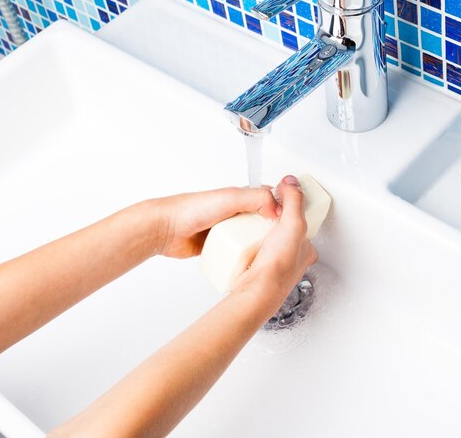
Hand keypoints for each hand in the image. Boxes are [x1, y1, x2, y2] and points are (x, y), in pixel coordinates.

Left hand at [154, 186, 278, 258]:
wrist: (166, 229)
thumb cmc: (190, 209)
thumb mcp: (229, 198)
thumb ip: (255, 198)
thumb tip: (278, 206)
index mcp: (239, 198)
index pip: (268, 200)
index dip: (282, 208)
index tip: (294, 220)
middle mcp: (234, 213)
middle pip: (262, 222)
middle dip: (273, 232)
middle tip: (282, 243)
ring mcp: (226, 230)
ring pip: (250, 239)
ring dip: (258, 246)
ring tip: (269, 256)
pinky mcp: (219, 245)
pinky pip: (236, 251)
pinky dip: (243, 256)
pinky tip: (249, 262)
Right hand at [233, 175, 317, 313]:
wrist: (258, 290)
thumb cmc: (279, 267)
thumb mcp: (293, 224)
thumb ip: (294, 201)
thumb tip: (291, 183)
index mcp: (306, 251)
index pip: (301, 224)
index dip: (291, 212)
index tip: (280, 203)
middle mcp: (292, 260)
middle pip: (282, 233)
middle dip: (271, 225)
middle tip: (261, 218)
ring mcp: (274, 266)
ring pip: (266, 243)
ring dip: (256, 236)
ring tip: (247, 228)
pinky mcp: (257, 270)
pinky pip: (251, 253)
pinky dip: (245, 247)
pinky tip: (240, 243)